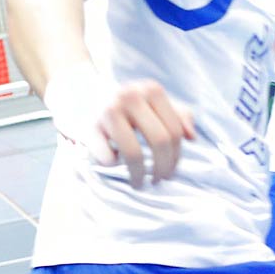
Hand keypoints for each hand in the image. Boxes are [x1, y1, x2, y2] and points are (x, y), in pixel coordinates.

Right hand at [45, 68, 195, 189]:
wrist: (83, 94)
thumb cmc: (127, 106)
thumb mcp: (153, 103)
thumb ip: (178, 116)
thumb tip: (192, 137)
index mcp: (151, 90)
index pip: (174, 131)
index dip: (176, 157)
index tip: (170, 173)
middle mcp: (131, 95)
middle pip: (159, 142)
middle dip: (162, 169)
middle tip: (158, 182)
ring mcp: (108, 110)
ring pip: (134, 154)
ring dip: (139, 176)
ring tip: (139, 183)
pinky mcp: (89, 127)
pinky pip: (108, 159)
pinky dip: (113, 165)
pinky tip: (114, 162)